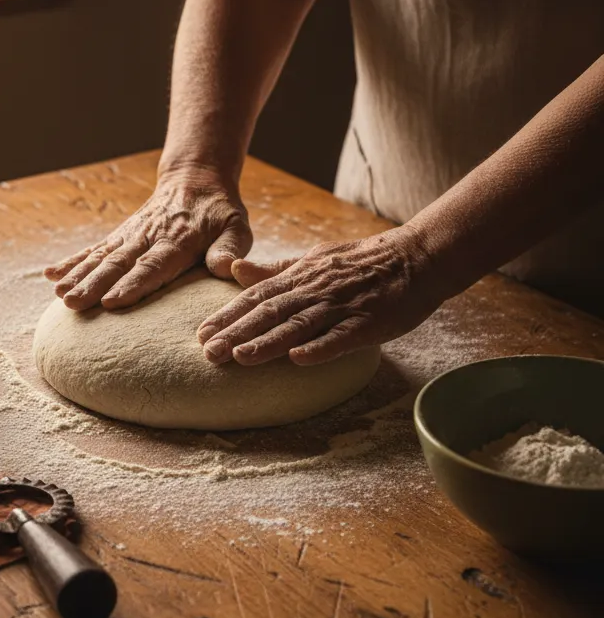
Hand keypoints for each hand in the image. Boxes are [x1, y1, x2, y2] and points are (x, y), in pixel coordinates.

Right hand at [45, 169, 251, 309]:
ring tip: (60, 295)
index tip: (113, 301)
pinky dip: (71, 262)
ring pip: (101, 258)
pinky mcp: (119, 236)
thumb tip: (225, 268)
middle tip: (74, 304)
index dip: (133, 284)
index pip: (154, 265)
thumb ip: (231, 248)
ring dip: (79, 276)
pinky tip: (50, 275)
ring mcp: (130, 236)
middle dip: (95, 285)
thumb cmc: (220, 214)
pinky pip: (93, 250)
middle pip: (119, 264)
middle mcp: (149, 238)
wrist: (196, 179)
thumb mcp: (236, 227)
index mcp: (179, 241)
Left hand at [197, 226, 439, 365]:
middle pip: (270, 312)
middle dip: (237, 332)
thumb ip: (275, 270)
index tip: (201, 332)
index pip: (257, 296)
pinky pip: (341, 337)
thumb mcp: (314, 259)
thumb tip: (235, 270)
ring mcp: (341, 306)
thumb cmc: (363, 262)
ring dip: (269, 342)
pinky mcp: (368, 322)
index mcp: (301, 276)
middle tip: (208, 352)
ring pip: (299, 325)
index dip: (228, 315)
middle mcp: (315, 290)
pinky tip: (299, 360)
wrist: (417, 257)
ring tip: (240, 357)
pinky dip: (320, 348)